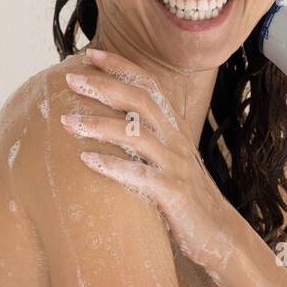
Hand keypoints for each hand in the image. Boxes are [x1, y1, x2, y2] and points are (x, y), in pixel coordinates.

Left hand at [60, 47, 243, 277]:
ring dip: (99, 125)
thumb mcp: (166, 158)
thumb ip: (143, 137)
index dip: (121, 67)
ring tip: (67, 121)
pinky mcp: (175, 194)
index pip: (148, 86)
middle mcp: (176, 140)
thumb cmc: (183, 194)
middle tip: (71, 79)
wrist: (219, 233)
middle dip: (105, 86)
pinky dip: (114, 166)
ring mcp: (176, 166)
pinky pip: (142, 176)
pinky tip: (87, 160)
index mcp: (173, 128)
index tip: (90, 54)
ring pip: (137, 136)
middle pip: (140, 102)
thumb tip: (107, 118)